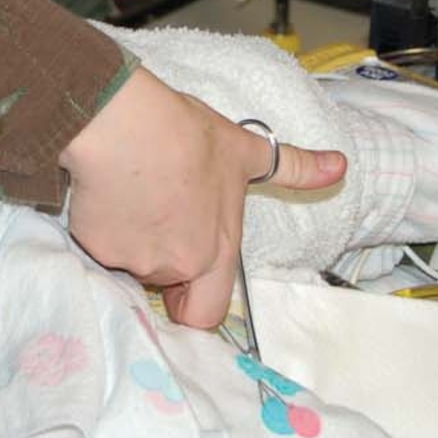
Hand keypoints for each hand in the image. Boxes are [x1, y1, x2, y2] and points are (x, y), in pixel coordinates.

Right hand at [59, 69, 346, 327]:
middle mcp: (177, 266)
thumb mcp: (245, 151)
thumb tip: (342, 166)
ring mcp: (134, 260)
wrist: (125, 124)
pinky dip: (102, 228)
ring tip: (132, 196)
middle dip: (160, 263)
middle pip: (166, 284)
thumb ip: (294, 168)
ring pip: (130, 263)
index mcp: (216, 251)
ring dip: (132, 240)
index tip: (183, 279)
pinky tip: (106, 194)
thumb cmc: (188, 136)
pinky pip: (98, 247)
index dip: (193, 302)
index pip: (206, 314)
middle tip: (155, 216)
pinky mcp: (96, 248)